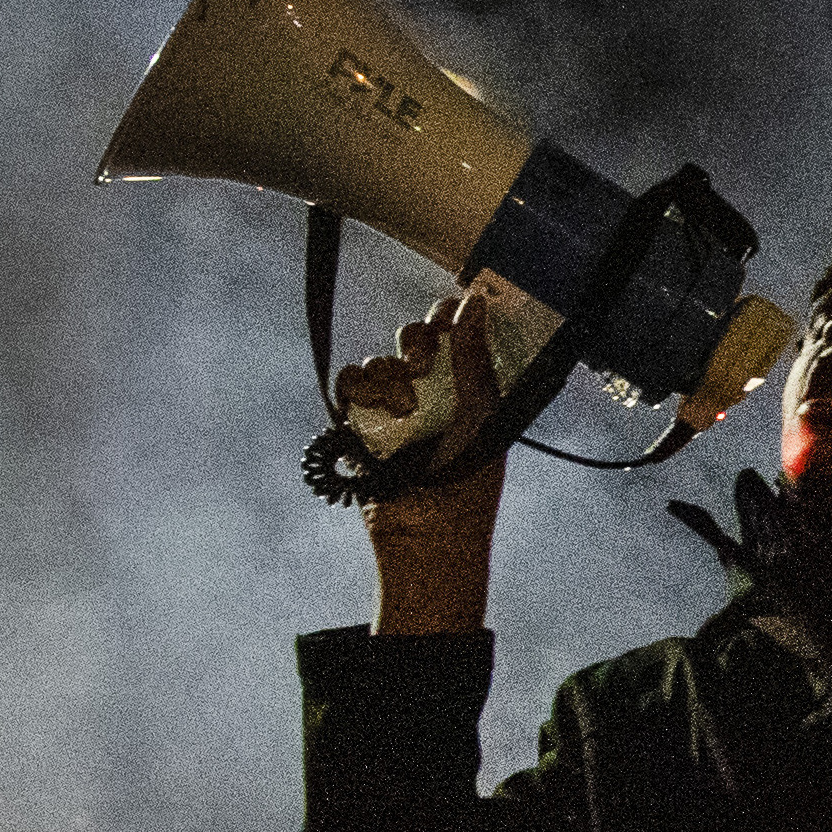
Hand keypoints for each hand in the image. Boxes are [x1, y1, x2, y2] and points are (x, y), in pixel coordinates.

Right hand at [345, 287, 506, 635]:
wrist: (431, 532)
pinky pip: (349, 383)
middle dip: (418, 341)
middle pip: (413, 338)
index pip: (454, 335)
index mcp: (466, 389)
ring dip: (391, 377)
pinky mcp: (359, 424)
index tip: (450, 314)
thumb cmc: (470, 480)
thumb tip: (473, 299)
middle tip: (424, 363)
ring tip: (407, 411)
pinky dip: (362, 390)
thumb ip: (473, 356)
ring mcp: (391, 409)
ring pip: (380, 360)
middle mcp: (429, 394)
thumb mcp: (482, 412)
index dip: (450, 317)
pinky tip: (384, 414)